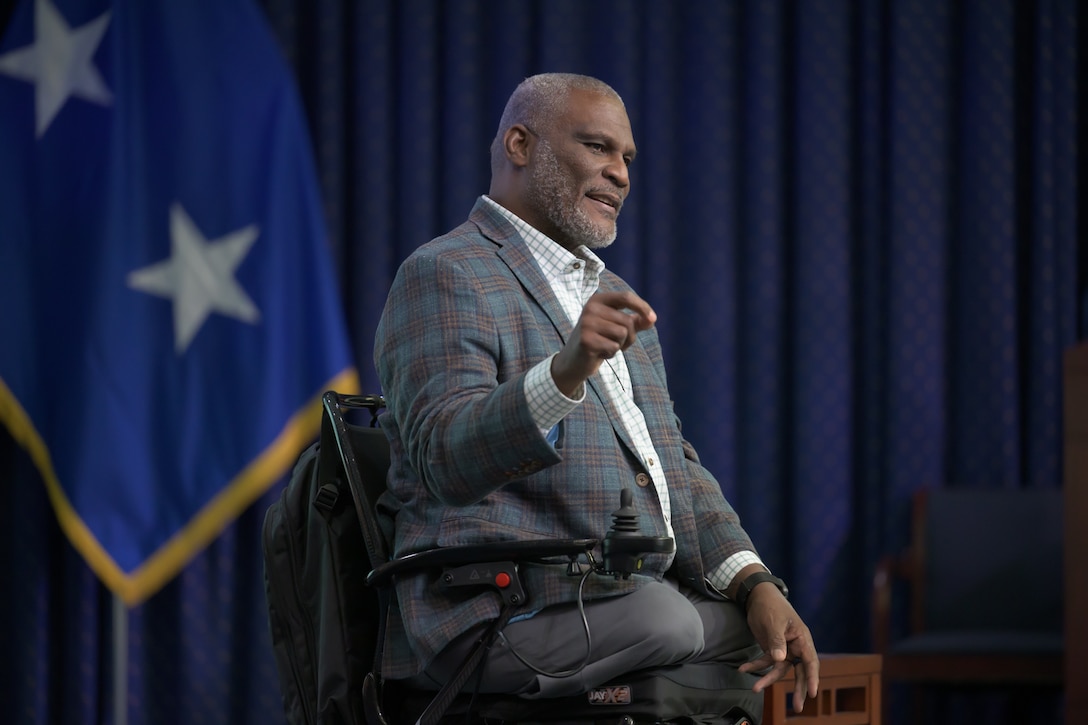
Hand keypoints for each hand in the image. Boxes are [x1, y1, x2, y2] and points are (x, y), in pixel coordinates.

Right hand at [551, 290, 655, 395]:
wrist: (575, 360)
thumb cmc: (600, 341)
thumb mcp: (618, 327)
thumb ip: (635, 322)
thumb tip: (652, 319)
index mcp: (598, 300)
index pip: (626, 297)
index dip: (642, 307)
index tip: (653, 319)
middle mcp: (591, 308)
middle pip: (627, 320)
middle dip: (629, 336)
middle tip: (616, 343)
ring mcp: (587, 323)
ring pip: (623, 334)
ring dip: (620, 345)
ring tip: (606, 346)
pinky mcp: (586, 340)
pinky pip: (614, 347)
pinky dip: (611, 354)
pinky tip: (599, 353)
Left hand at [737, 586, 819, 712]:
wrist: (757, 597)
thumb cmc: (771, 606)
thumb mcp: (774, 622)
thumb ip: (777, 641)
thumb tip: (780, 660)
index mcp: (802, 639)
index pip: (811, 661)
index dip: (813, 678)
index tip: (813, 693)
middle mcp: (795, 646)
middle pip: (799, 671)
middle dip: (798, 689)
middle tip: (798, 707)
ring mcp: (783, 649)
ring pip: (780, 670)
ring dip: (768, 679)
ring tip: (755, 689)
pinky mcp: (771, 649)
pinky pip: (765, 662)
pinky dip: (755, 666)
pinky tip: (743, 669)